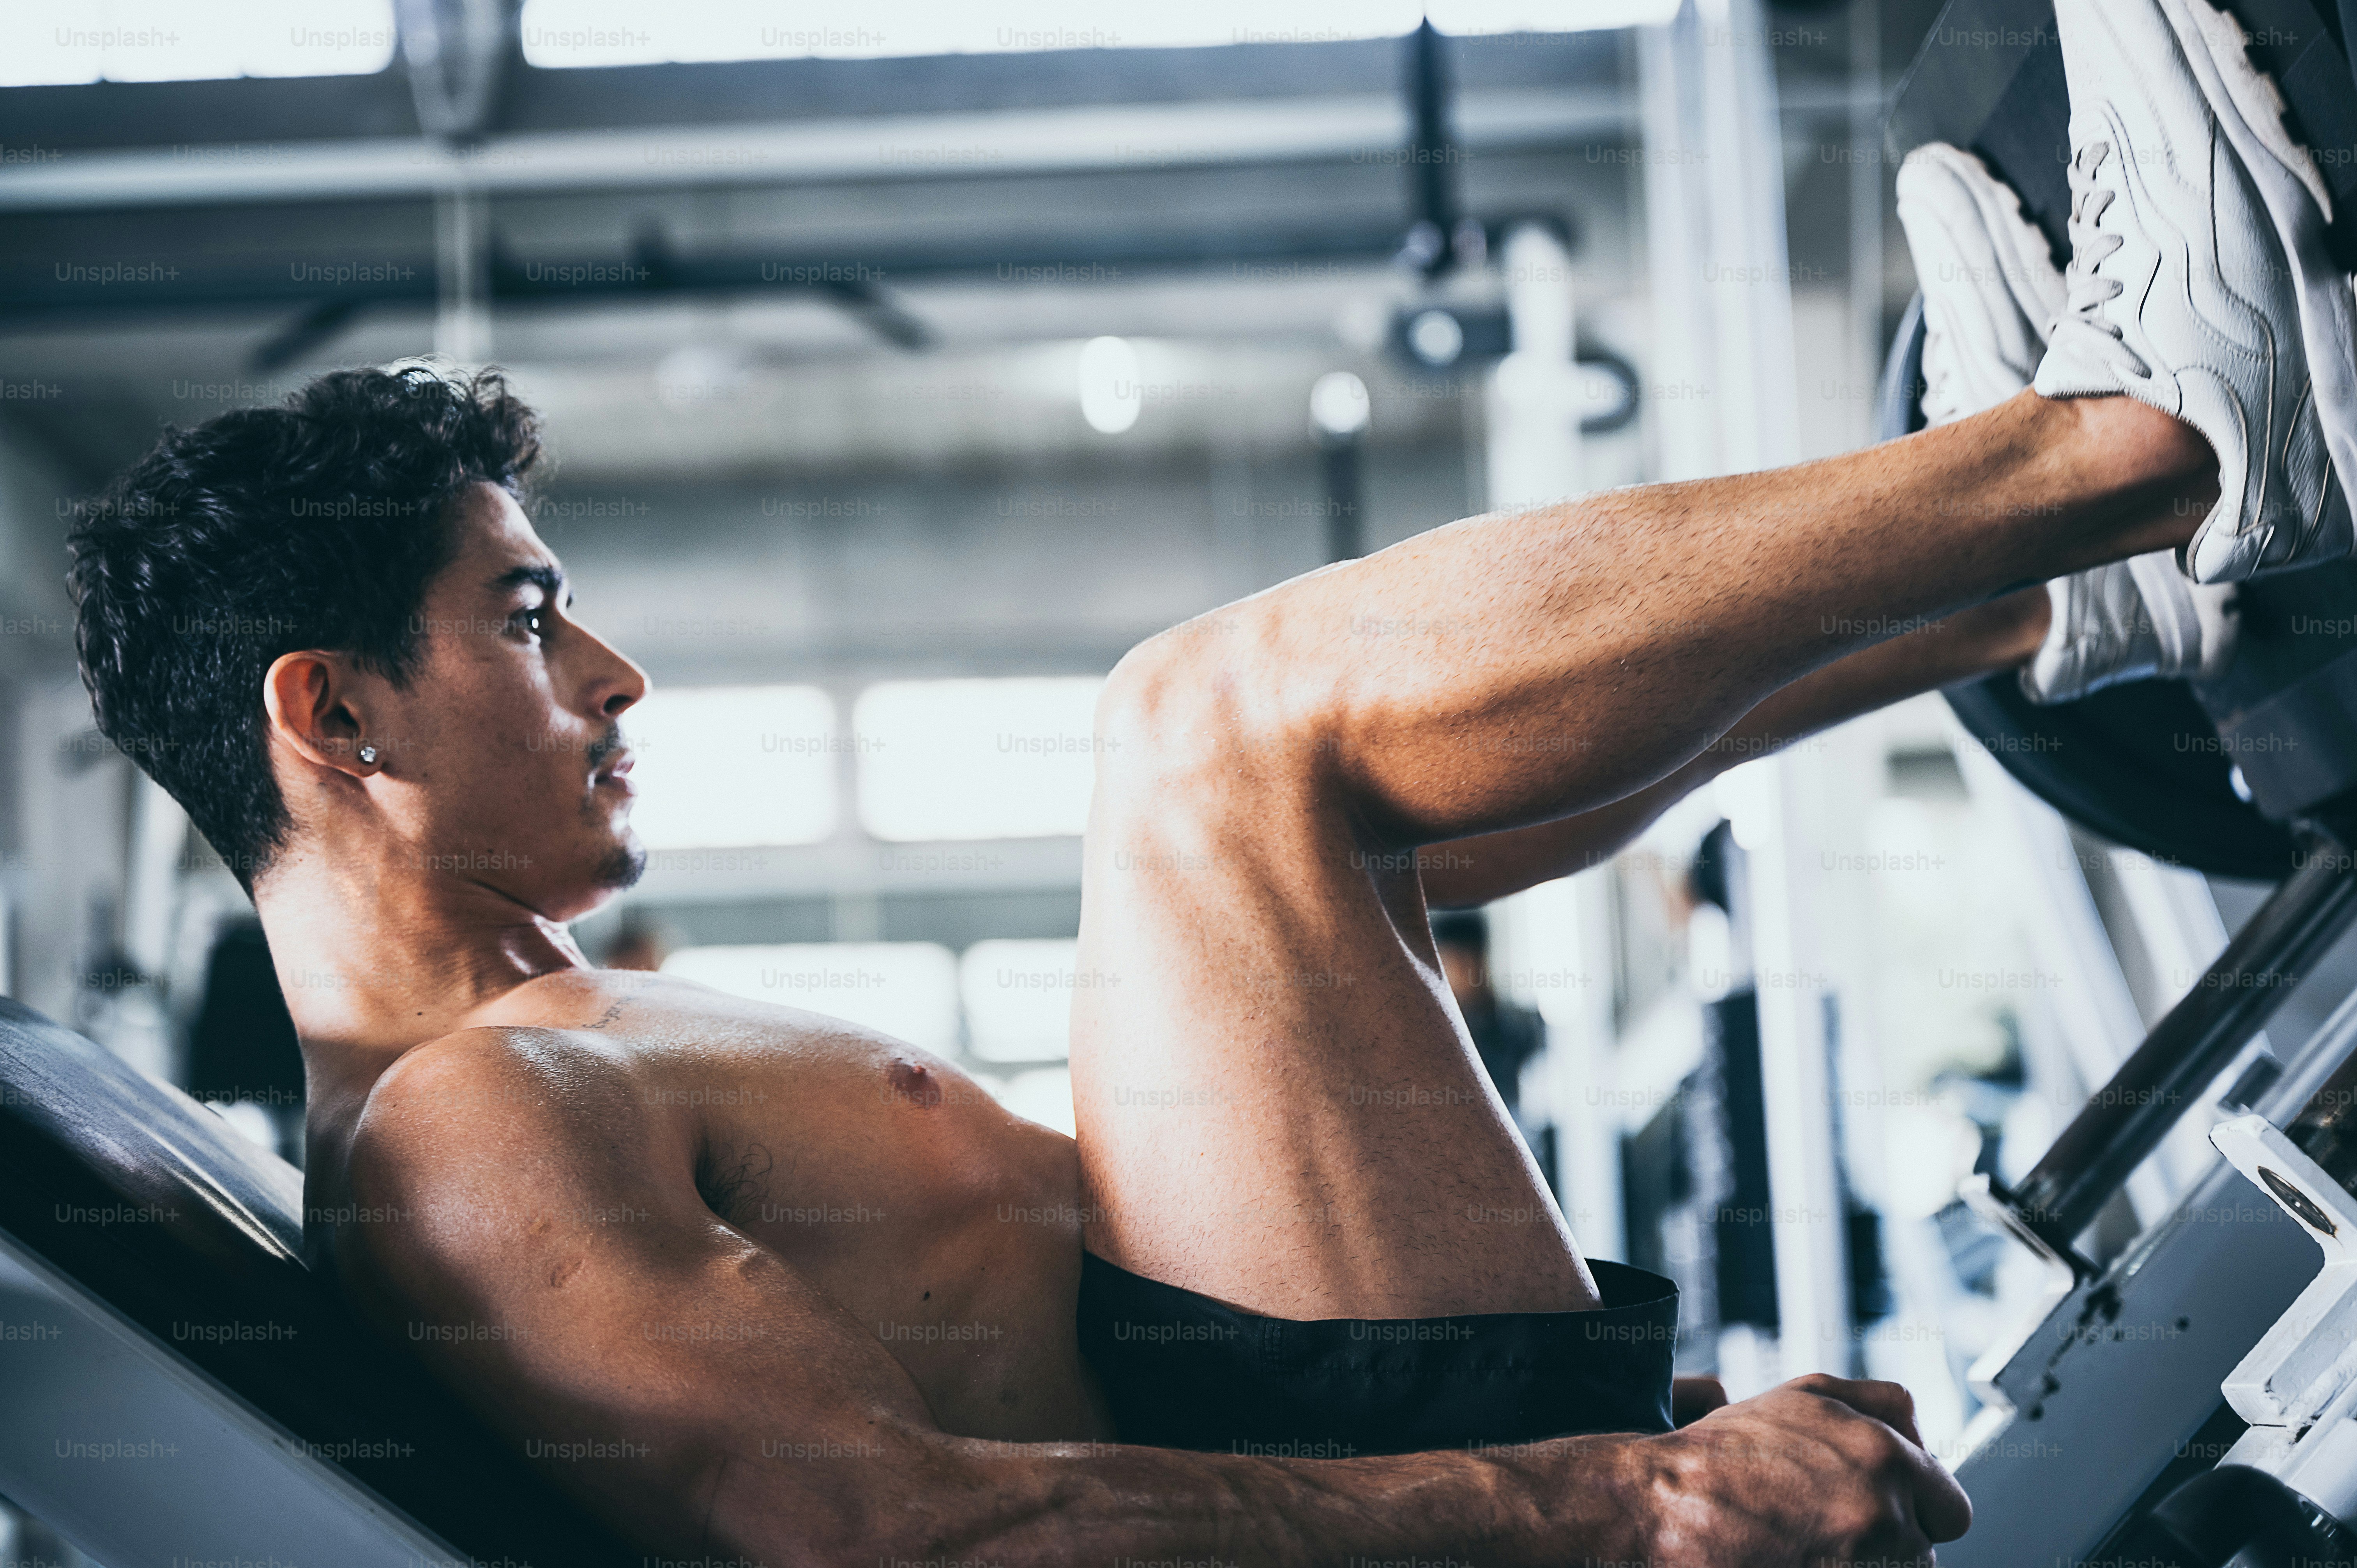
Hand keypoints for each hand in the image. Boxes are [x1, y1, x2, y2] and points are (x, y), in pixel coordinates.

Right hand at [1633, 1374, 1970, 1565]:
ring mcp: (1864, 1558)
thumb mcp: (1806, 1396)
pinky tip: (1801, 1558)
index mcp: (1884, 1452)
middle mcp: (1882, 1505)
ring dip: (1865, 1561)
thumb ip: (1882, 1406)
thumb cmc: (1724, 1453)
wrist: (1661, 1503)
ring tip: (1806, 1546)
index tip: (1879, 1511)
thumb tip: (1923, 1441)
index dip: (1915, 1512)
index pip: (1951, 1509)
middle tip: (1833, 1530)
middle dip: (1890, 1541)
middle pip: (1924, 1551)